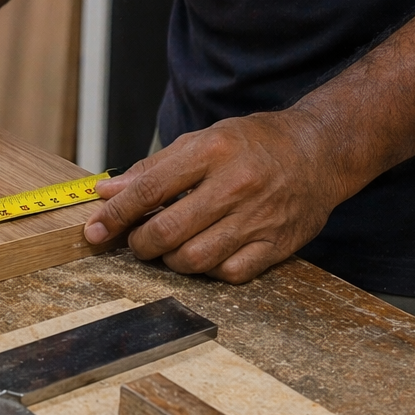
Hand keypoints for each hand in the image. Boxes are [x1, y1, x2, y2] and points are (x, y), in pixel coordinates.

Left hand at [82, 109, 355, 281]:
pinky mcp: (277, 245)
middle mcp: (236, 185)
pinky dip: (207, 271)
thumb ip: (152, 169)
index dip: (114, 216)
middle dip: (140, 244)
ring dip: (170, 260)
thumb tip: (106, 194)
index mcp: (213, 151)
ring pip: (194, 260)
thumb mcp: (202, 140)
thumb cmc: (253, 145)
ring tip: (171, 247)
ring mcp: (259, 218)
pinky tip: (205, 254)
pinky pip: (228, 274)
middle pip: (168, 231)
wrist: (319, 152)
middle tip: (137, 241)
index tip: (94, 232)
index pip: (149, 190)